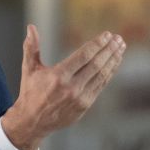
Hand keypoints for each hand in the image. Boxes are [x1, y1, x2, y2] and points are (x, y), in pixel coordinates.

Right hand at [1, 25, 124, 149]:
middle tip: (118, 38)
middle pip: (96, 64)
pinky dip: (110, 72)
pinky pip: (101, 85)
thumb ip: (31, 47)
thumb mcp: (29, 69)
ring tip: (120, 47)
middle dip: (109, 50)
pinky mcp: (85, 105)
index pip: (83, 56)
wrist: (32, 122)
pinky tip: (115, 62)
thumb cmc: (30, 92)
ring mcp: (80, 98)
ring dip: (113, 60)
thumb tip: (31, 27)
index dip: (97, 44)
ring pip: (102, 75)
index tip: (107, 35)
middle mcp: (71, 87)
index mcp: (58, 76)